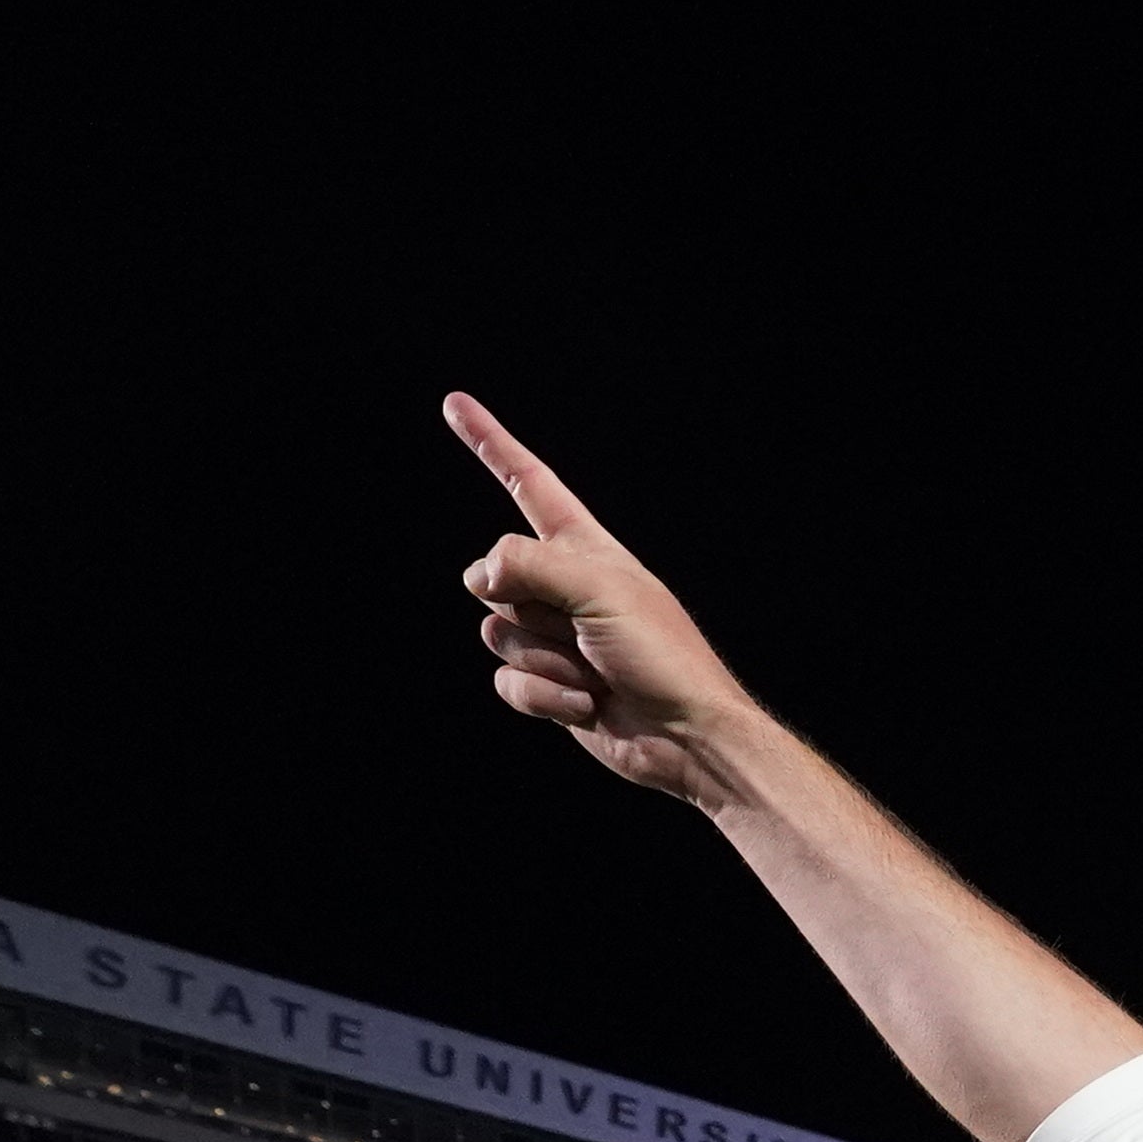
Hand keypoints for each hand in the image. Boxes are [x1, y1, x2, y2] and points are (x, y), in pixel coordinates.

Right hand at [445, 395, 762, 804]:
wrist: (688, 736)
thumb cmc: (662, 655)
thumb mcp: (601, 588)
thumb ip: (532, 564)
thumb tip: (481, 575)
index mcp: (584, 547)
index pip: (526, 482)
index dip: (490, 443)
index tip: (455, 405)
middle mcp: (563, 586)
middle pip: (493, 575)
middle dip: (526, 605)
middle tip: (579, 628)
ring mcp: (553, 637)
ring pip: (495, 633)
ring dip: (544, 659)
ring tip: (594, 670)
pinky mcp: (548, 686)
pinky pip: (507, 682)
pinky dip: (544, 697)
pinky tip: (588, 704)